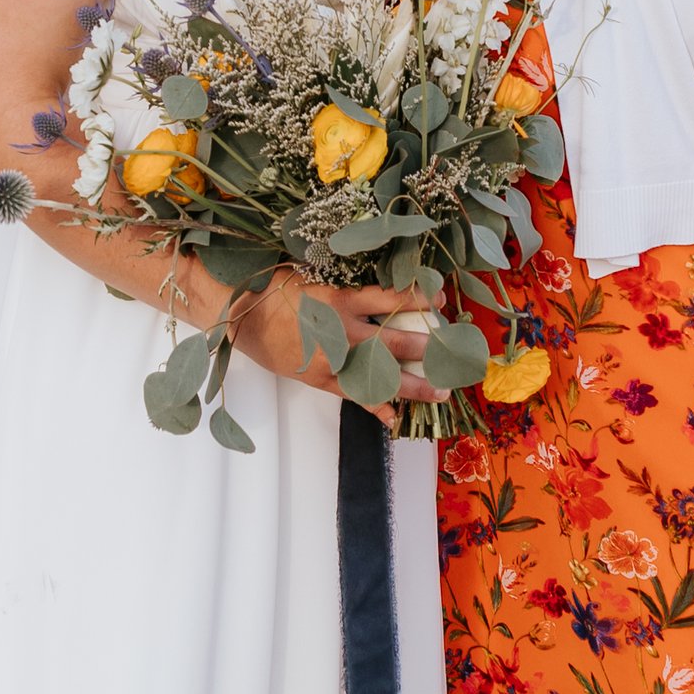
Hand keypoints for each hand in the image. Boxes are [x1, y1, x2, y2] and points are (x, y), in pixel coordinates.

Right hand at [231, 273, 440, 415]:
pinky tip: (396, 418)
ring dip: (414, 385)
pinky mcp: (321, 379)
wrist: (239, 314)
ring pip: (382, 375)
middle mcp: (342, 331)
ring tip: (440, 391)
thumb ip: (346, 286)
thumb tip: (379, 288)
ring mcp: (332, 359)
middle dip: (429, 348)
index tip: (439, 298)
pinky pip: (355, 396)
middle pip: (396, 341)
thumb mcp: (314, 275)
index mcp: (341, 298)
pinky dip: (377, 407)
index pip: (391, 297)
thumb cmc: (274, 288)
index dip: (419, 298)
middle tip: (453, 354)